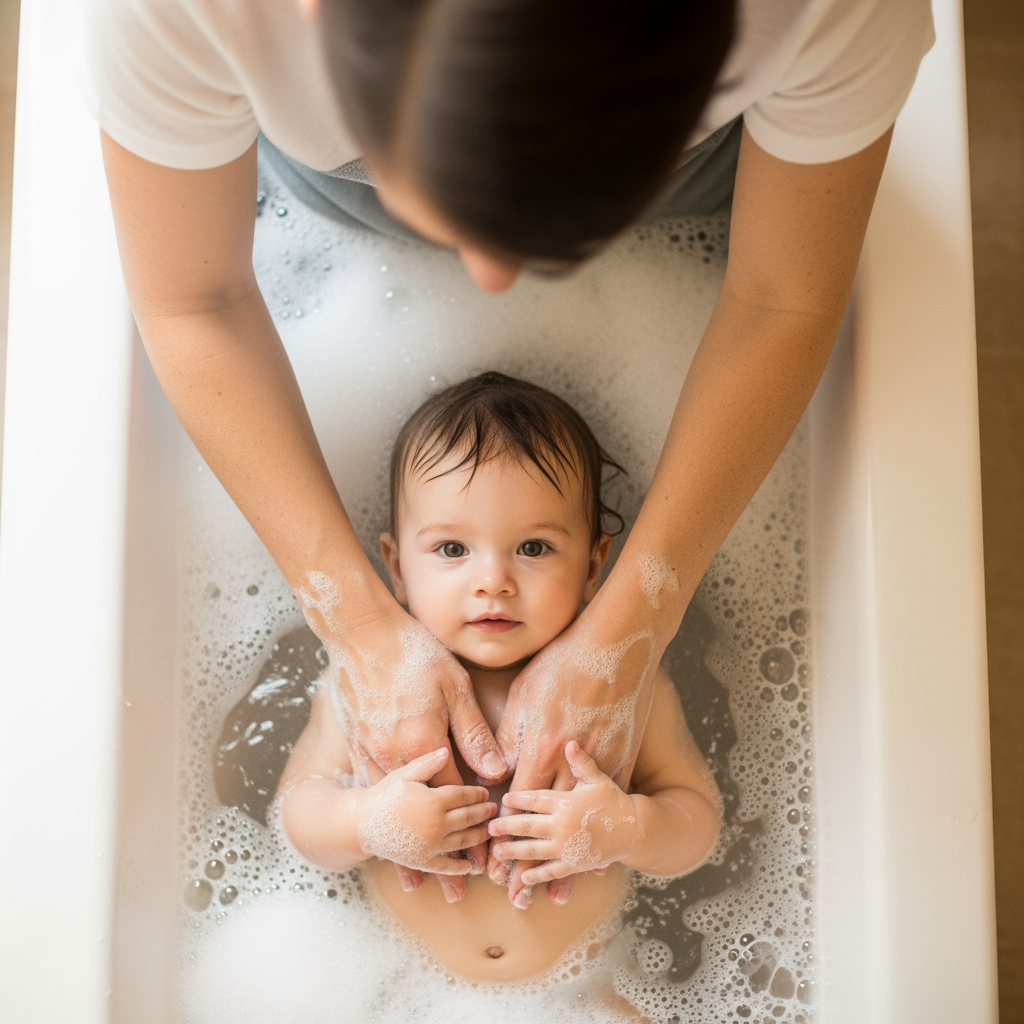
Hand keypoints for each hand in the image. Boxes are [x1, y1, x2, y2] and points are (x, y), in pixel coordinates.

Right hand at [300, 579, 506, 892]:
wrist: (361, 635)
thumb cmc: (415, 655)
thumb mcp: (454, 687)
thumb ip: (473, 732)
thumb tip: (495, 772)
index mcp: (425, 742)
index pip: (456, 796)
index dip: (474, 829)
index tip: (488, 859)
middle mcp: (396, 756)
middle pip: (425, 814)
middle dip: (444, 853)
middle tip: (461, 889)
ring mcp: (371, 753)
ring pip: (396, 812)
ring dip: (409, 848)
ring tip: (420, 884)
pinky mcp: (356, 745)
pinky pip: (371, 792)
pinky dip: (383, 820)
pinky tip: (387, 840)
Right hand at [356, 748, 495, 888]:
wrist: (361, 823)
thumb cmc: (384, 794)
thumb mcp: (405, 774)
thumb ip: (427, 763)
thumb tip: (446, 751)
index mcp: (434, 800)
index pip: (464, 796)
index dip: (477, 794)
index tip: (485, 793)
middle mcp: (436, 824)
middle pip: (468, 818)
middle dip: (483, 813)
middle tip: (493, 810)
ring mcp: (430, 846)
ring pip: (463, 841)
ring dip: (479, 836)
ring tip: (487, 831)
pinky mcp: (422, 862)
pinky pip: (446, 866)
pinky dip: (461, 867)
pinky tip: (471, 866)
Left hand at [488, 743, 636, 904]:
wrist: (633, 829)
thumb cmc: (613, 800)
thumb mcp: (597, 778)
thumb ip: (581, 762)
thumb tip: (570, 742)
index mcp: (566, 802)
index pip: (535, 800)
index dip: (518, 800)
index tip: (503, 800)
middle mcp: (563, 825)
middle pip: (528, 826)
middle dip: (507, 827)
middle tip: (489, 828)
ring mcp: (567, 846)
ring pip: (534, 850)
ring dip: (514, 852)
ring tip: (498, 853)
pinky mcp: (574, 864)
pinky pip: (551, 871)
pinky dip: (537, 876)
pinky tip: (523, 879)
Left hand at [494, 593, 660, 903]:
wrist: (617, 644)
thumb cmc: (563, 663)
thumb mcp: (524, 694)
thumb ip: (509, 735)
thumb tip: (495, 770)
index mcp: (539, 744)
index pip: (515, 804)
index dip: (501, 838)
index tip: (489, 865)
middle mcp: (567, 760)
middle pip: (544, 822)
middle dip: (526, 859)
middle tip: (510, 892)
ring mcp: (599, 760)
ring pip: (576, 822)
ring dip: (562, 861)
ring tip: (550, 894)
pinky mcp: (622, 756)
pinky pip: (606, 806)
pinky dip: (598, 835)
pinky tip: (594, 863)